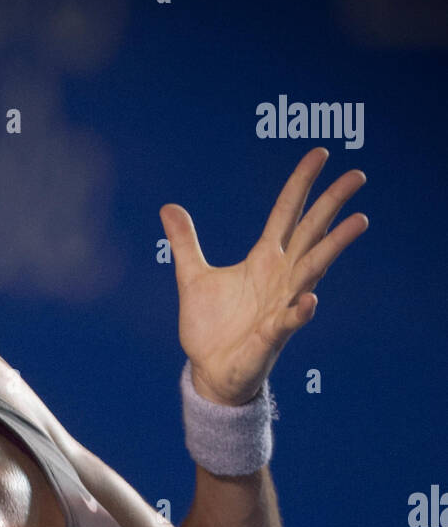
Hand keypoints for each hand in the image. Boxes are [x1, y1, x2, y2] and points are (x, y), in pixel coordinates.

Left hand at [159, 147, 368, 404]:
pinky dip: (300, 310)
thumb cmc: (211, 328)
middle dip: (333, 204)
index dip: (301, 183)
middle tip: (358, 174)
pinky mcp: (271, 337)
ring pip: (312, 270)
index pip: (287, 213)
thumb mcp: (192, 278)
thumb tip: (168, 207)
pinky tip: (310, 299)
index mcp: (264, 260)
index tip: (320, 153)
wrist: (209, 373)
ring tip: (358, 221)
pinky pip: (289, 321)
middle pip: (311, 232)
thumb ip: (185, 243)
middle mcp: (280, 277)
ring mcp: (280, 306)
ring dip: (335, 246)